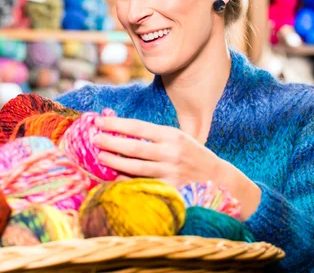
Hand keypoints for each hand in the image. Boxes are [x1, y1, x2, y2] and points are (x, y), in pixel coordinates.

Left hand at [92, 116, 220, 184]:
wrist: (219, 179)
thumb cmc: (191, 155)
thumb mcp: (177, 138)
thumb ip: (153, 135)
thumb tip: (120, 129)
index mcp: (171, 135)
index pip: (138, 127)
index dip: (116, 124)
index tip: (99, 122)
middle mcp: (171, 153)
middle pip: (133, 147)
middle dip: (110, 142)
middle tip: (94, 139)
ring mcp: (170, 173)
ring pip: (135, 168)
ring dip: (114, 162)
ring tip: (100, 157)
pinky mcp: (170, 190)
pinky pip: (143, 185)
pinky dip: (127, 181)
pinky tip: (114, 178)